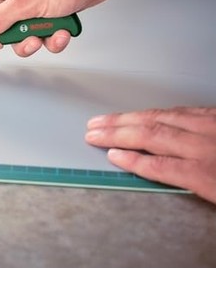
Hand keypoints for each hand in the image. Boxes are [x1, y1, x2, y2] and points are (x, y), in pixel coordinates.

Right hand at [0, 0, 124, 56]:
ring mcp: (30, 5)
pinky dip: (52, 38)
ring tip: (44, 31)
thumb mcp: (28, 0)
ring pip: (16, 36)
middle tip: (4, 40)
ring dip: (31, 40)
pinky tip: (62, 29)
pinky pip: (41, 37)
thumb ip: (0, 19)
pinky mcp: (49, 14)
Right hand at [85, 107, 215, 203]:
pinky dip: (157, 112)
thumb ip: (192, 188)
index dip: (130, 160)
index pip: (158, 166)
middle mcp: (205, 145)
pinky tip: (143, 113)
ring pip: (161, 117)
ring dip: (129, 117)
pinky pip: (181, 109)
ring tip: (107, 119)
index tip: (110, 155)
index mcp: (206, 174)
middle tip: (93, 131)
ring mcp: (211, 125)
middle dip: (116, 132)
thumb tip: (160, 179)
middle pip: (152, 135)